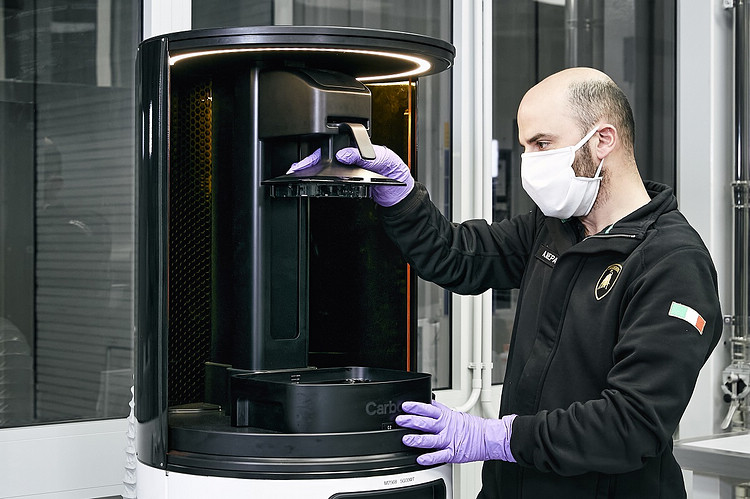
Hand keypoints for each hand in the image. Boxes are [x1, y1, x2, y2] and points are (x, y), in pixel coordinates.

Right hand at [287, 146, 413, 206]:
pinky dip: (321, 183)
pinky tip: (313, 184)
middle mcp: (352, 158)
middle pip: (326, 157)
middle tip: (295, 169)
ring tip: (299, 175)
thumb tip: (345, 154)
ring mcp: (349, 171)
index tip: (308, 158)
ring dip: (312, 171)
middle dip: (309, 161)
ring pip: (326, 170)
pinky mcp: (349, 184)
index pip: (337, 145)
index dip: (320, 150)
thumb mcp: (385, 159)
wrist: (400, 194)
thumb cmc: (396, 172)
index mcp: (360, 148)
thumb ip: (367, 156)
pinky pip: (332, 182)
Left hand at [395, 400, 516, 465]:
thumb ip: (439, 411)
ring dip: (418, 439)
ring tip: (406, 439)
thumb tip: (426, 404)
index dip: (416, 407)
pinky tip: (420, 458)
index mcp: (446, 416)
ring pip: (431, 439)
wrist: (487, 437)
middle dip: (412, 421)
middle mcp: (446, 427)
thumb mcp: (454, 414)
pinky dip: (430, 457)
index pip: (429, 409)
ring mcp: (449, 440)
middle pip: (427, 422)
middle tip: (400, 420)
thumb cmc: (471, 427)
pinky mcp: (453, 453)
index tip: (405, 406)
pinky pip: (440, 456)